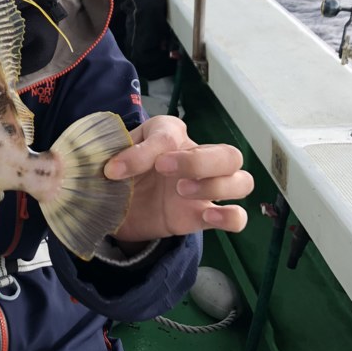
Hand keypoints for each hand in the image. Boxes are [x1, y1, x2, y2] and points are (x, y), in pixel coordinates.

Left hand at [103, 116, 252, 244]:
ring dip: (217, 186)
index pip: (170, 135)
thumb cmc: (117, 174)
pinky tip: (208, 216)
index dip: (142, 152)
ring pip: (242, 181)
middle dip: (198, 162)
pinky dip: (230, 216)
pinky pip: (237, 216)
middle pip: (227, 153)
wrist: (115, 208)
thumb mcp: (110, 159)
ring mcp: (205, 188)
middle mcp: (195, 157)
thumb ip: (113, 156)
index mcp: (170, 134)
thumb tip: (113, 167)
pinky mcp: (203, 215)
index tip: (113, 170)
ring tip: (181, 192)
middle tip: (163, 170)